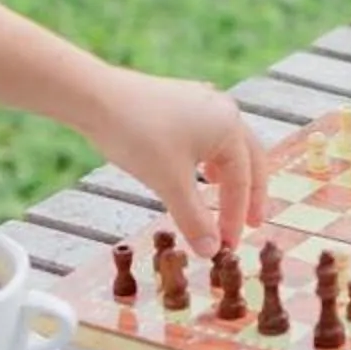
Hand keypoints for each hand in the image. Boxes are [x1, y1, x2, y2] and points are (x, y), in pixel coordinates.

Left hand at [86, 68, 266, 253]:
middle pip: (248, 159)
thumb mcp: (170, 184)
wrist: (97, 98)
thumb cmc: (139, 136)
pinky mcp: (181, 101)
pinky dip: (210, 160)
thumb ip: (194, 219)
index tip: (227, 246)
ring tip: (224, 198)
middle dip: (249, 193)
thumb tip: (211, 251)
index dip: (235, 217)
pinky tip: (198, 171)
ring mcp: (202, 102)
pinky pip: (208, 136)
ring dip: (229, 176)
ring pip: (227, 146)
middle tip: (252, 223)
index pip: (242, 181)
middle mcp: (223, 110)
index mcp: (229, 127)